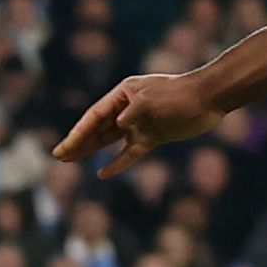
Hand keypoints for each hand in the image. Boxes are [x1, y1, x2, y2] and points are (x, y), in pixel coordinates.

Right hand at [58, 71, 216, 168]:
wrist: (208, 99)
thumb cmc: (179, 95)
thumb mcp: (152, 99)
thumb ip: (133, 111)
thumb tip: (119, 125)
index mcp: (123, 94)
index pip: (95, 115)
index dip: (78, 132)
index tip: (64, 147)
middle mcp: (127, 109)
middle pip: (97, 128)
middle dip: (78, 142)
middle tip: (58, 156)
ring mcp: (139, 124)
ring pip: (109, 140)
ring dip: (91, 150)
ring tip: (71, 160)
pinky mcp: (152, 137)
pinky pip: (129, 153)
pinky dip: (117, 162)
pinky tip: (102, 172)